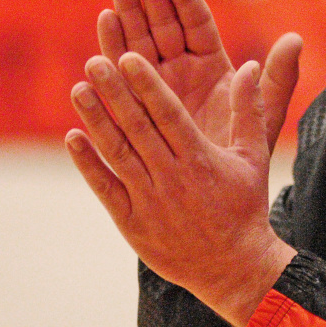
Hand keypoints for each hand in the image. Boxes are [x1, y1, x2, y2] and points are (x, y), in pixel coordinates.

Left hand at [66, 50, 296, 326]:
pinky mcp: (132, 222)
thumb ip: (248, 110)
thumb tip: (248, 66)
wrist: (233, 268)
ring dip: (96, 121)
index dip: (147, 85)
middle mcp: (172, 177)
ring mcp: (150, 201)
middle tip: (93, 62)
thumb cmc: (245, 207)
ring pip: (118, 154)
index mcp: (200, 159)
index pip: (168, 114)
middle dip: (115, 93)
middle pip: (138, 128)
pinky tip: (72, 138)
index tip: (128, 58)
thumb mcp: (253, 157)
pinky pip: (106, 189)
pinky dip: (88, 164)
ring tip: (78, 89)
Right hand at [100, 0, 301, 151]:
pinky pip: (120, 70)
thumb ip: (278, 80)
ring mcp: (153, 83)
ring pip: (139, 39)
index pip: (196, 22)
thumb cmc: (240, 155)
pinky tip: (105, 20)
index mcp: (212, 65)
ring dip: (128, 10)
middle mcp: (180, 68)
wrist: (211, 195)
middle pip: (164, 23)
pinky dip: (112, 46)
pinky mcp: (131, 101)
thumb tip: (296, 39)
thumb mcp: (264, 118)